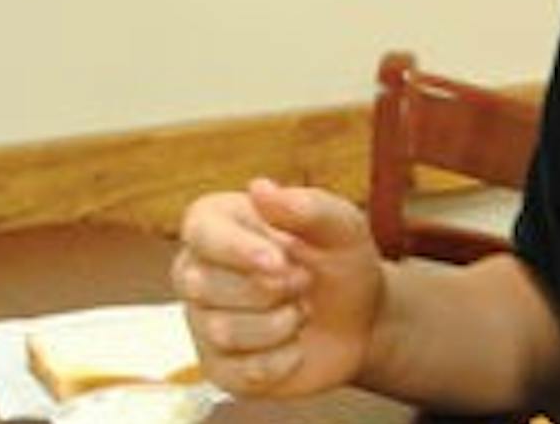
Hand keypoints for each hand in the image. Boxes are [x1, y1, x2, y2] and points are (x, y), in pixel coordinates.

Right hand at [171, 178, 383, 397]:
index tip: (279, 260)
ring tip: (302, 309)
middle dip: (271, 287)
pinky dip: (284, 359)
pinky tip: (297, 345)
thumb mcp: (341, 226)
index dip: (237, 250)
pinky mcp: (220, 368)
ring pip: (223, 331)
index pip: (200, 232)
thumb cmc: (342, 260)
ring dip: (282, 322)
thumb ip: (306, 206)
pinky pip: (242, 372)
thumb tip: (259, 188)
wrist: (361, 318)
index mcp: (219, 224)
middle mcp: (197, 272)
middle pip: (205, 286)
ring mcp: (203, 323)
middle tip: (305, 280)